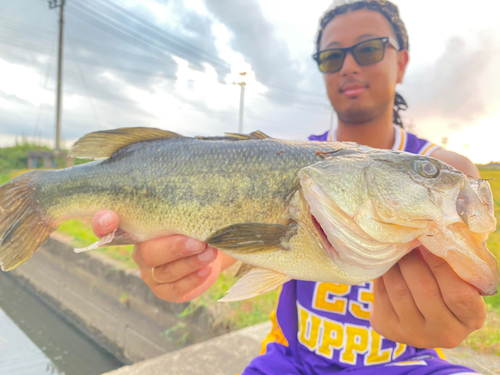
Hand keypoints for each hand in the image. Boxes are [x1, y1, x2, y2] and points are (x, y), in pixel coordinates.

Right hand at [92, 210, 234, 302]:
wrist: (215, 244)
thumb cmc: (198, 220)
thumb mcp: (189, 206)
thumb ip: (179, 200)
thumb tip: (186, 179)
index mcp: (137, 226)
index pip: (108, 225)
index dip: (103, 223)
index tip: (109, 217)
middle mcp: (139, 250)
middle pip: (147, 253)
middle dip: (174, 248)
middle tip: (198, 242)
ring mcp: (150, 272)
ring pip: (163, 271)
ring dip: (189, 262)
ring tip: (209, 252)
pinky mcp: (164, 289)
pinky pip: (174, 288)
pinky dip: (192, 279)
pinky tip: (206, 269)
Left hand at [370, 246, 485, 348]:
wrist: (419, 314)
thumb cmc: (444, 286)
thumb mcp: (457, 280)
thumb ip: (451, 264)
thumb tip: (430, 230)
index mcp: (471, 318)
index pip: (458, 294)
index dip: (441, 265)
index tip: (427, 241)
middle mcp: (446, 333)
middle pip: (425, 290)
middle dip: (412, 259)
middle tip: (406, 240)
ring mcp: (415, 335)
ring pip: (399, 290)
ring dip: (394, 264)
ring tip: (395, 249)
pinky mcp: (389, 329)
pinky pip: (382, 294)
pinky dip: (382, 275)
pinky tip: (386, 265)